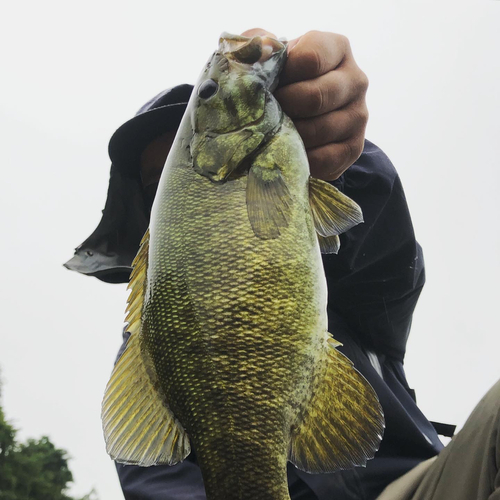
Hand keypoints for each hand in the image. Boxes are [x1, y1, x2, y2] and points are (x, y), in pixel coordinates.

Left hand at [242, 29, 368, 180]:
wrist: (301, 118)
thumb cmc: (282, 82)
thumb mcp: (271, 57)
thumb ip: (261, 44)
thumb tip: (264, 49)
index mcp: (337, 49)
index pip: (311, 59)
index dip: (282, 76)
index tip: (270, 85)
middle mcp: (356, 80)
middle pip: (315, 98)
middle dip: (283, 109)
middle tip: (267, 114)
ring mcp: (358, 115)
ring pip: (318, 130)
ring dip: (290, 135)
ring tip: (274, 133)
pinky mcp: (354, 147)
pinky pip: (324, 159)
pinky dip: (301, 158)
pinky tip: (288, 152)